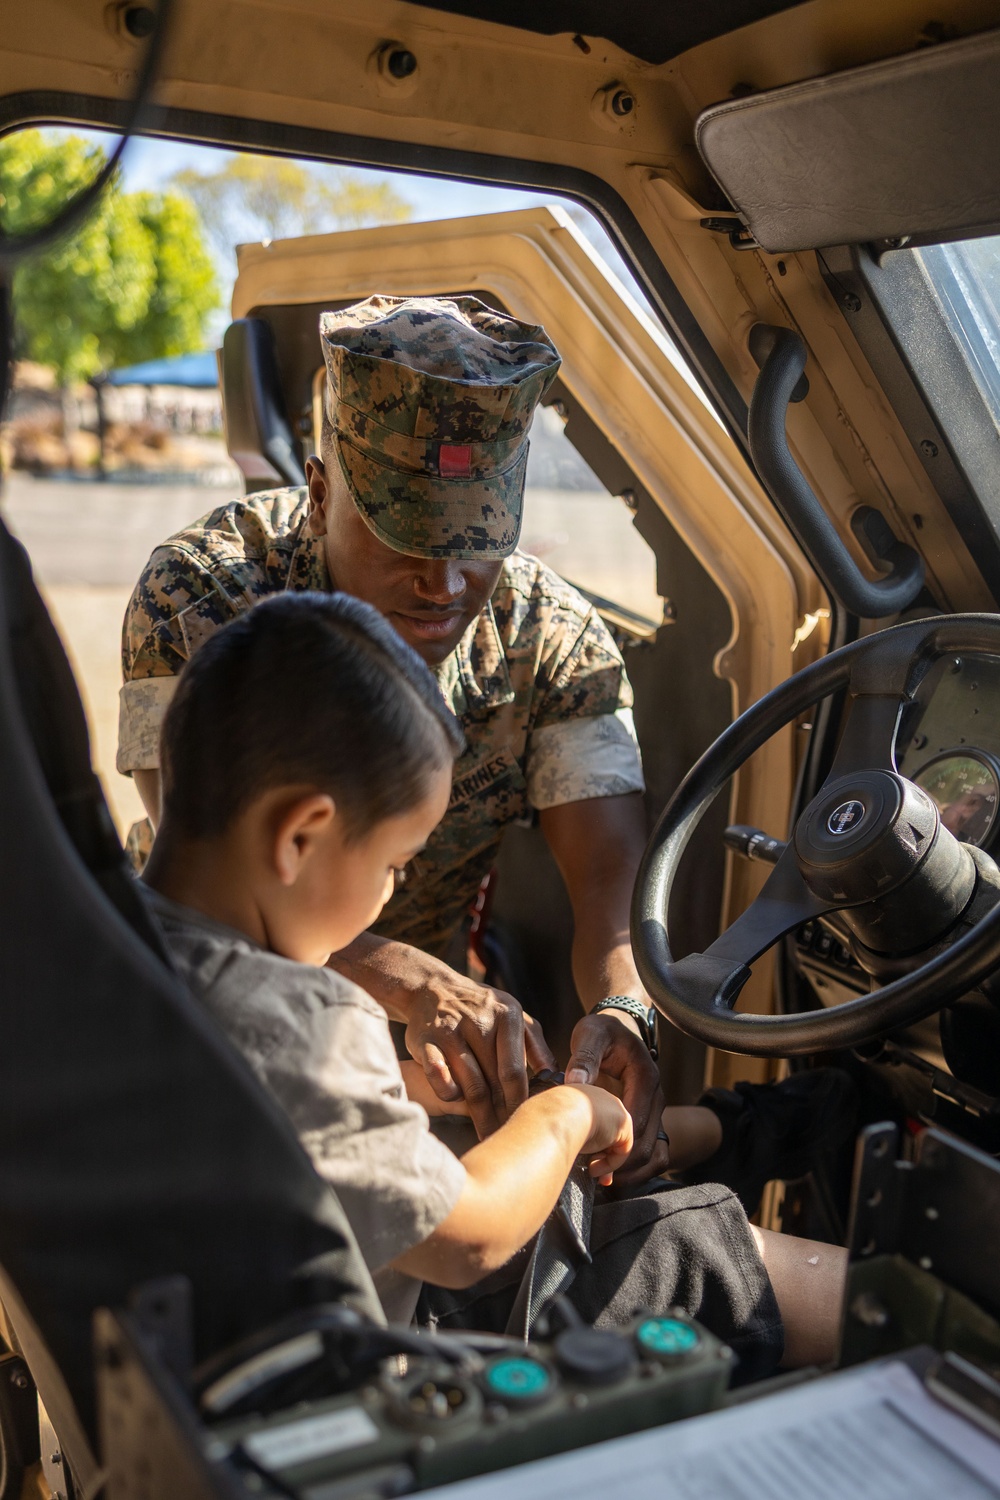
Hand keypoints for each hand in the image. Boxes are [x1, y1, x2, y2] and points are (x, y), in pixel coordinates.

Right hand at [403, 972, 555, 1138]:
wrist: (433, 987)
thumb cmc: (481, 1008)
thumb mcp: (513, 1014)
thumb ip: (535, 1044)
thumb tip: (556, 1076)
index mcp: (507, 1016)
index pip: (514, 1069)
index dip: (519, 1100)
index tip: (525, 1122)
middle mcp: (479, 1022)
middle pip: (493, 1082)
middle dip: (502, 1114)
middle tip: (508, 1136)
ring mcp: (450, 1031)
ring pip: (468, 1085)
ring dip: (479, 1114)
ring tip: (487, 1134)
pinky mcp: (425, 1041)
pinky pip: (439, 1078)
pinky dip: (449, 1094)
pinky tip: (457, 1102)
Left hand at [565, 1011, 667, 1183]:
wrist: (617, 1028)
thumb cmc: (602, 1031)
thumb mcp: (591, 1034)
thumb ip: (584, 1056)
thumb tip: (574, 1082)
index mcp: (645, 1077)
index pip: (638, 1121)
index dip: (617, 1143)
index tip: (590, 1157)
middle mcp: (656, 1097)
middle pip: (648, 1144)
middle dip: (621, 1163)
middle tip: (590, 1172)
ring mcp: (655, 1111)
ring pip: (653, 1154)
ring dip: (629, 1171)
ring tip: (600, 1179)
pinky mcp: (648, 1120)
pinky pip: (652, 1153)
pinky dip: (634, 1169)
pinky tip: (609, 1175)